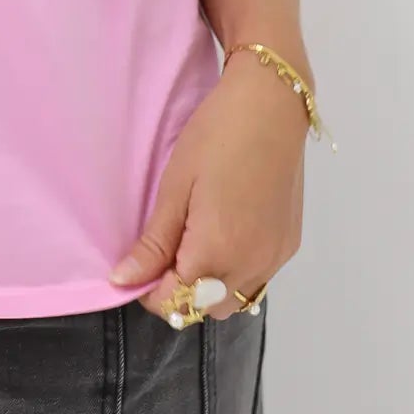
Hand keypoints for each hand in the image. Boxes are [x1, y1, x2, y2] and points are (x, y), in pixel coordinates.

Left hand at [107, 51, 308, 319]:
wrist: (271, 104)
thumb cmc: (215, 136)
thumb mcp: (174, 187)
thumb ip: (153, 243)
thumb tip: (124, 280)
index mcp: (218, 252)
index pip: (176, 302)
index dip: (150, 289)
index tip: (140, 261)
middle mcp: (252, 264)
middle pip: (206, 309)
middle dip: (181, 291)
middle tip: (166, 247)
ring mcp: (276, 257)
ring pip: (235, 298)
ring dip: (210, 284)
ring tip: (195, 237)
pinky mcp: (290, 244)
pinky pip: (257, 277)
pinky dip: (236, 270)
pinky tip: (225, 231)